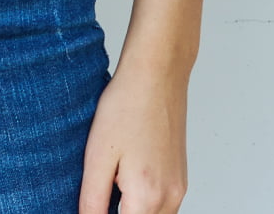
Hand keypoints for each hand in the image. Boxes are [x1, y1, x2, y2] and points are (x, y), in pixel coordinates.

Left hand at [78, 63, 187, 213]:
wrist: (157, 73)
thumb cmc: (127, 105)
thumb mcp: (97, 155)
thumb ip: (93, 200)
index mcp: (147, 197)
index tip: (93, 203)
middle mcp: (169, 198)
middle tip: (99, 193)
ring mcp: (179, 189)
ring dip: (131, 211)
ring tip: (111, 183)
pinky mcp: (180, 178)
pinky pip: (162, 206)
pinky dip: (143, 204)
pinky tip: (125, 178)